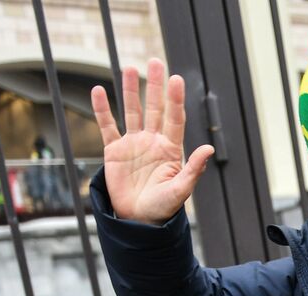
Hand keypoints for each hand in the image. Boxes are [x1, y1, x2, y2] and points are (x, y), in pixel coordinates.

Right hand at [91, 59, 214, 224]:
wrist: (139, 221)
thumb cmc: (163, 208)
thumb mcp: (181, 190)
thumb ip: (194, 169)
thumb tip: (208, 148)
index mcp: (171, 149)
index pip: (174, 118)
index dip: (175, 99)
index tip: (176, 79)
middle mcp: (153, 141)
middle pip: (154, 108)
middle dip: (155, 86)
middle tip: (156, 62)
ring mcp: (133, 144)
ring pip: (131, 111)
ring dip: (131, 90)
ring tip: (130, 68)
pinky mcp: (114, 150)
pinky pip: (107, 126)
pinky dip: (102, 109)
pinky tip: (99, 91)